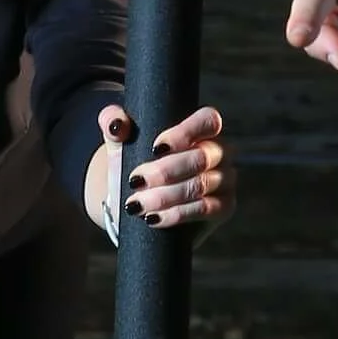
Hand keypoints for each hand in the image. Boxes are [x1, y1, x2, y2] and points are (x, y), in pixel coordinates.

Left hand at [87, 104, 234, 233]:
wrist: (135, 200)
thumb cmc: (131, 163)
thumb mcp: (118, 141)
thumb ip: (112, 121)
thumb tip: (118, 125)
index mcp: (200, 129)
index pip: (208, 120)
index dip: (186, 132)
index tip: (156, 148)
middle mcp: (218, 151)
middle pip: (202, 157)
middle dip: (166, 171)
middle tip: (136, 181)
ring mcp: (225, 179)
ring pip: (201, 185)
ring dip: (166, 196)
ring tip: (137, 204)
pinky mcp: (224, 207)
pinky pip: (207, 209)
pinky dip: (178, 214)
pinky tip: (154, 218)